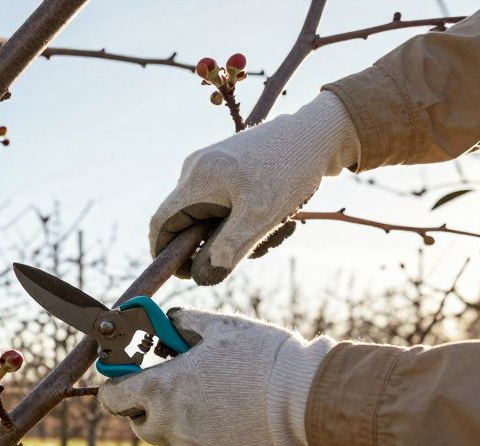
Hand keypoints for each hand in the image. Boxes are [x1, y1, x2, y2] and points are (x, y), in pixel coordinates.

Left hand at [97, 308, 334, 445]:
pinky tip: (232, 430)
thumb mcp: (220, 326)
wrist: (307, 401)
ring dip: (181, 429)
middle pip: (141, 423)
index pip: (112, 397)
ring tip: (215, 409)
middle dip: (152, 408)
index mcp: (161, 389)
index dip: (118, 388)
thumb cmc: (263, 358)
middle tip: (179, 392)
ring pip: (171, 444)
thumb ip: (184, 322)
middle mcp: (169, 426)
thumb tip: (169, 322)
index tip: (129, 382)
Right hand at [151, 92, 358, 284]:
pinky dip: (247, 217)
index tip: (185, 275)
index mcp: (196, 179)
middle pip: (189, 223)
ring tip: (279, 227)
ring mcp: (210, 166)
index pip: (162, 224)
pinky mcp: (226, 166)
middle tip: (256, 249)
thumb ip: (228, 249)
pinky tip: (279, 214)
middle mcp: (196, 170)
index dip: (165, 254)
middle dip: (217, 244)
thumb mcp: (260, 217)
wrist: (317, 133)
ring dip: (240, 232)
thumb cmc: (289, 170)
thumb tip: (201, 277)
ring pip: (211, 215)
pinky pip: (225, 203)